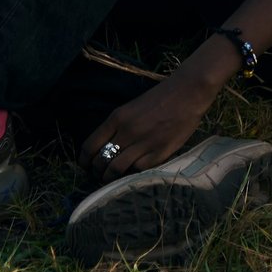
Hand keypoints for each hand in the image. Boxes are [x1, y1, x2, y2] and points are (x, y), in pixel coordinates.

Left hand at [79, 69, 222, 181]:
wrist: (187, 93)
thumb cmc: (159, 98)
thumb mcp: (130, 108)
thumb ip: (117, 127)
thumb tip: (105, 147)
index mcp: (117, 118)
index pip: (90, 146)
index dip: (84, 160)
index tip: (85, 165)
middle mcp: (127, 132)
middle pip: (101, 161)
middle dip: (97, 171)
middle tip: (99, 174)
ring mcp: (143, 143)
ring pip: (116, 169)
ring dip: (111, 177)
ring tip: (112, 178)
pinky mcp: (159, 153)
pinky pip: (138, 169)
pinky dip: (132, 172)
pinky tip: (132, 171)